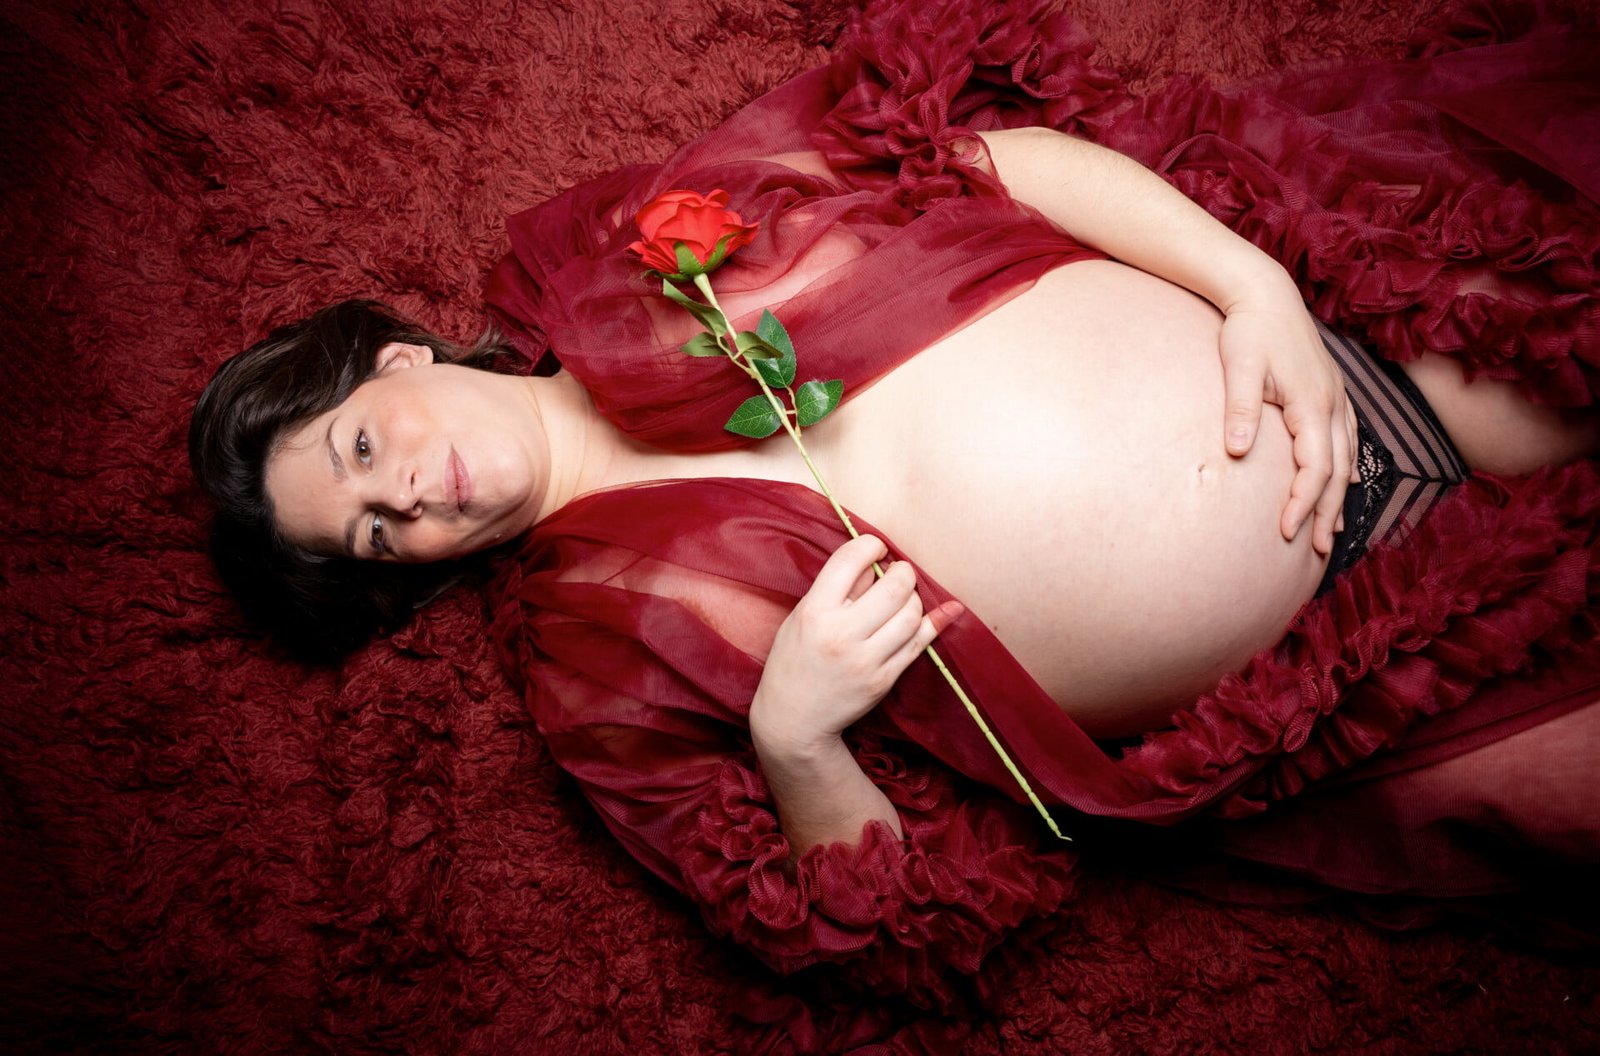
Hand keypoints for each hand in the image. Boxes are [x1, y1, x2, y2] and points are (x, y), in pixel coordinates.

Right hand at [751, 535, 962, 752]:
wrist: (794, 718)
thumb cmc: (794, 660)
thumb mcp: (802, 617)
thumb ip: (836, 589)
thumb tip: (874, 562)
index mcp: (814, 612)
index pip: (850, 561)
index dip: (870, 545)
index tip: (876, 548)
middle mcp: (841, 634)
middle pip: (893, 587)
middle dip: (902, 572)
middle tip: (898, 572)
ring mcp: (865, 660)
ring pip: (911, 614)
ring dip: (914, 598)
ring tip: (903, 599)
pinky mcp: (883, 680)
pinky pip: (919, 644)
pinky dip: (936, 623)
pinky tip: (948, 610)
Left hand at [1218, 298, 1358, 554]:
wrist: (1265, 293)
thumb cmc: (1248, 329)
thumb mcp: (1239, 366)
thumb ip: (1240, 409)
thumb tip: (1235, 452)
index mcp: (1311, 402)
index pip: (1316, 466)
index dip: (1305, 502)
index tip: (1289, 531)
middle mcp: (1332, 403)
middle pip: (1338, 471)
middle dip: (1328, 512)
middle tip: (1318, 551)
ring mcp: (1337, 397)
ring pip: (1347, 457)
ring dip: (1339, 495)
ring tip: (1331, 530)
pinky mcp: (1331, 392)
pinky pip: (1348, 438)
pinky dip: (1345, 466)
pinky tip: (1342, 484)